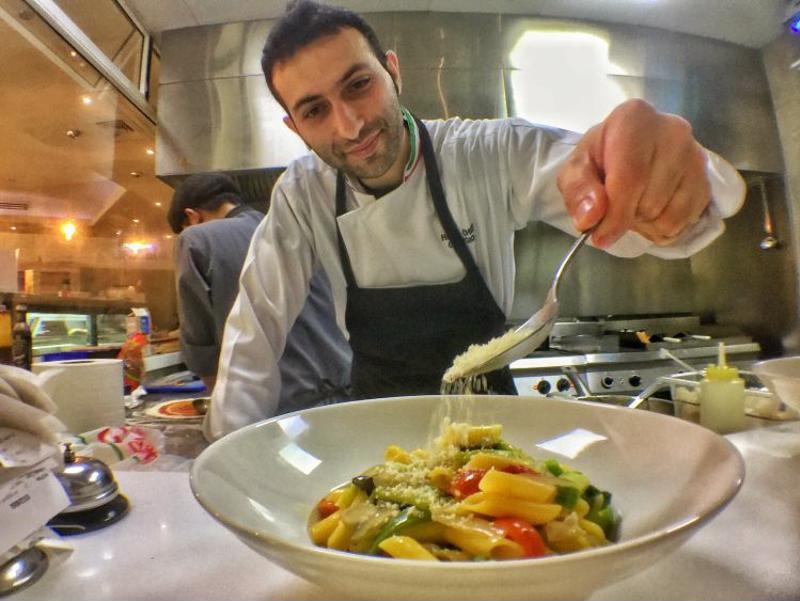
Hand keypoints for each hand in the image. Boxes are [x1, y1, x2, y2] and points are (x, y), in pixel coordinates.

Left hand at [557, 99, 709, 247]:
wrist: (626, 149)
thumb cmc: (599, 158)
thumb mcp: (575, 170)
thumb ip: (577, 191)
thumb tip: (590, 218)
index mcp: (634, 119)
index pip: (631, 177)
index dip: (615, 215)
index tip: (600, 236)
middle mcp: (673, 132)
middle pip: (649, 201)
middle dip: (627, 217)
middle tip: (614, 206)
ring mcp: (696, 156)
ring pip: (669, 216)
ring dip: (645, 224)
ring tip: (633, 204)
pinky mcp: (707, 180)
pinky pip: (685, 222)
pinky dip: (663, 228)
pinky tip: (651, 210)